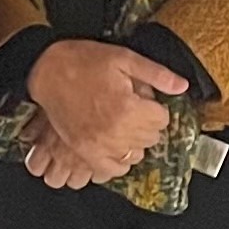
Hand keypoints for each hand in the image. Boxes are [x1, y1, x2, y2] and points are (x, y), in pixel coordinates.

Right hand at [23, 40, 190, 183]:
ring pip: (135, 154)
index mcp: (128, 107)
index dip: (156, 106)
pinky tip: (116, 146)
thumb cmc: (83, 62)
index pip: (162, 119)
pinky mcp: (84, 152)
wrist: (46, 71)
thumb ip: (156, 74)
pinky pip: (111, 170)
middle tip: (132, 107)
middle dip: (147, 122)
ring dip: (134, 140)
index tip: (145, 98)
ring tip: (123, 124)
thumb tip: (182, 86)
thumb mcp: (124, 58)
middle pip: (151, 137)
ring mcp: (98, 145)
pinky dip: (118, 161)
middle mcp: (116, 131)